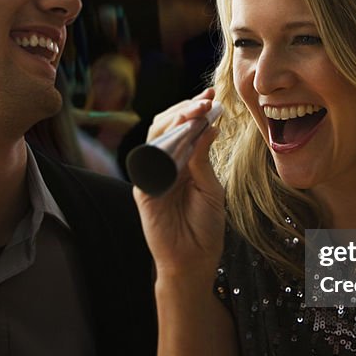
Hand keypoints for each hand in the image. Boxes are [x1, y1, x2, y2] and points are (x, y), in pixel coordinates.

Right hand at [133, 89, 224, 287]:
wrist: (194, 260)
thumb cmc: (205, 226)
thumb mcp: (211, 188)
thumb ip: (204, 158)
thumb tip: (209, 125)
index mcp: (183, 162)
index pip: (185, 129)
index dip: (195, 110)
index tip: (212, 95)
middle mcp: (166, 164)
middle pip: (167, 126)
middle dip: (186, 109)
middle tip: (205, 101)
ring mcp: (153, 175)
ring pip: (156, 137)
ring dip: (175, 121)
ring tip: (196, 111)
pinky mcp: (143, 189)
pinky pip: (149, 161)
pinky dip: (164, 146)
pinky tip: (181, 137)